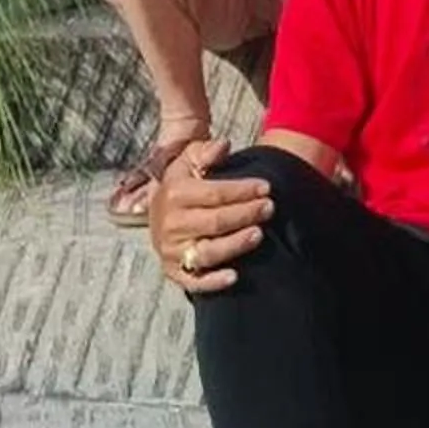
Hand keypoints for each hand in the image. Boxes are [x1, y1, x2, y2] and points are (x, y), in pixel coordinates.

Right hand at [148, 137, 273, 293]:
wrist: (158, 208)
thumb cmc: (182, 181)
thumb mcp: (189, 159)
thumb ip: (206, 151)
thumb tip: (223, 145)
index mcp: (175, 194)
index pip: (215, 193)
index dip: (242, 190)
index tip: (266, 187)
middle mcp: (171, 224)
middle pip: (215, 221)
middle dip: (245, 214)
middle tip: (270, 208)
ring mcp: (171, 250)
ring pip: (207, 252)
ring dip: (235, 245)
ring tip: (259, 234)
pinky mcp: (174, 271)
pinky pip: (194, 282)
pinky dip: (213, 282)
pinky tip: (234, 276)